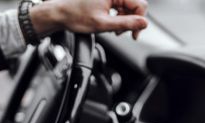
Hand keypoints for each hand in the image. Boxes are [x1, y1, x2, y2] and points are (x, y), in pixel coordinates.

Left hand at [30, 0, 147, 39]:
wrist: (60, 14)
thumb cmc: (76, 17)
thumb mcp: (103, 24)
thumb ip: (125, 23)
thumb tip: (143, 23)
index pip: (139, 4)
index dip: (139, 21)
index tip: (134, 34)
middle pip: (134, 6)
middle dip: (130, 21)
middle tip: (121, 33)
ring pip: (128, 7)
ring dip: (124, 20)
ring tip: (113, 30)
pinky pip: (120, 6)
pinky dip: (118, 16)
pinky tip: (111, 23)